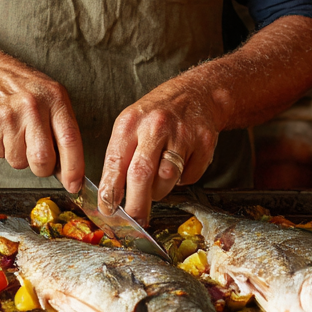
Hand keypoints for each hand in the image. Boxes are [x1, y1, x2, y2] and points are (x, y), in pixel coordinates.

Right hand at [0, 55, 83, 191]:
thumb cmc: (26, 89)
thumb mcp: (53, 98)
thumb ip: (63, 130)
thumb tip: (70, 170)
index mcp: (55, 99)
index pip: (70, 140)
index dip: (74, 167)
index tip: (75, 185)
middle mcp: (33, 107)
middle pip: (43, 159)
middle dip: (43, 169)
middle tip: (40, 159)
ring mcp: (9, 117)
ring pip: (19, 162)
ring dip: (20, 157)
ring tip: (17, 133)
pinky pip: (0, 155)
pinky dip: (3, 149)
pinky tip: (3, 131)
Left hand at [97, 79, 222, 223]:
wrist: (197, 93)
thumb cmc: (157, 114)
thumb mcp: (130, 124)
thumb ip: (120, 156)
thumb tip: (111, 196)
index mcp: (130, 123)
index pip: (115, 162)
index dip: (110, 191)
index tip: (108, 209)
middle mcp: (156, 126)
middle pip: (142, 174)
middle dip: (136, 204)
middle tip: (135, 218)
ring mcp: (182, 134)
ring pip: (167, 180)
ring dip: (160, 191)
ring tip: (158, 181)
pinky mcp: (204, 142)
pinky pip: (190, 177)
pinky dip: (183, 180)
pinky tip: (180, 165)